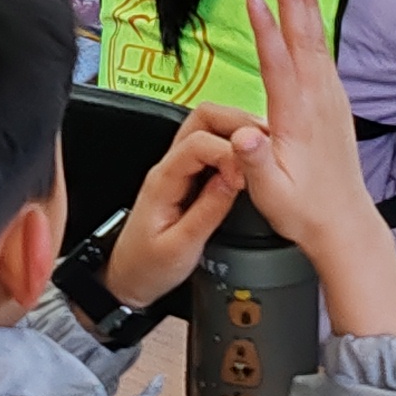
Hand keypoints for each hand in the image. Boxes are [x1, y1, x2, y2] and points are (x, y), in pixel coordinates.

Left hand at [103, 114, 257, 310]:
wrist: (129, 277)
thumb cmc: (148, 266)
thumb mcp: (180, 248)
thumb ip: (207, 211)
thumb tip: (233, 180)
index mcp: (164, 180)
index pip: (198, 143)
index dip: (229, 153)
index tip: (247, 178)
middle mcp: (169, 166)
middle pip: (203, 118)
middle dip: (238, 122)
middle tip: (266, 143)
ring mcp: (179, 169)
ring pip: (209, 127)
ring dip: (238, 131)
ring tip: (264, 150)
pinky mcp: (189, 177)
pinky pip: (213, 147)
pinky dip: (236, 147)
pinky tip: (252, 162)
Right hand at [230, 0, 395, 337]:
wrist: (344, 224)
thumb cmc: (305, 210)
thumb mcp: (269, 192)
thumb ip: (254, 161)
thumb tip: (245, 135)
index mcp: (296, 117)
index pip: (279, 62)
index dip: (265, 28)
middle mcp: (318, 102)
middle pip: (303, 39)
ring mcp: (330, 102)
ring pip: (317, 43)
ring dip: (306, 7)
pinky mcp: (336, 107)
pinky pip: (324, 58)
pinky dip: (316, 31)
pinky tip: (311, 22)